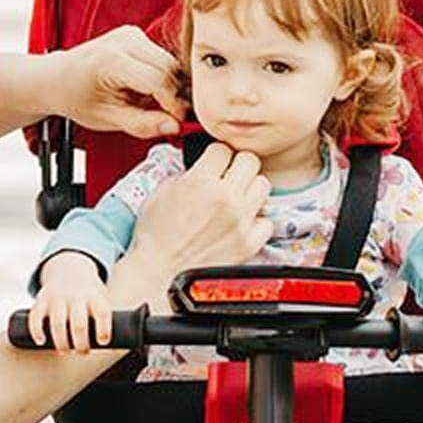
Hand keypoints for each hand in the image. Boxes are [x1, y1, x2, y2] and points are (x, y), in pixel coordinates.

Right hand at [29, 252, 113, 351]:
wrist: (69, 270)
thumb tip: (113, 347)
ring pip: (58, 323)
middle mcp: (75, 297)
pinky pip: (36, 316)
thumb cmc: (88, 295)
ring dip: (62, 342)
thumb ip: (103, 321)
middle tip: (82, 351)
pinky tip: (41, 341)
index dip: (104, 328)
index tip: (103, 341)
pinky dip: (37, 330)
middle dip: (81, 343)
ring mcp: (57, 298)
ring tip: (64, 351)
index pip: (102, 312)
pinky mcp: (41, 300)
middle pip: (79, 323)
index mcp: (94, 297)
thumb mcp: (100, 299)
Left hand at [52, 26, 186, 140]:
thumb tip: (174, 126)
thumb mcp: (107, 118)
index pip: (158, 80)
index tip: (176, 121)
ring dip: (170, 86)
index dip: (173, 104)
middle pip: (169, 68)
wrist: (57, 78)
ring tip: (152, 105)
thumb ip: (142, 124)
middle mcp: (123, 40)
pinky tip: (147, 91)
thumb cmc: (76, 97)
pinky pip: (162, 58)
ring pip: (170, 62)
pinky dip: (163, 77)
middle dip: (175, 95)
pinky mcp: (136, 35)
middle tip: (170, 117)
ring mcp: (130, 34)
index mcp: (112, 60)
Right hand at [127, 143, 272, 288]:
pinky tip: (242, 222)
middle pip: (250, 160)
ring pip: (263, 185)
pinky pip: (267, 221)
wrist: (159, 274)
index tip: (213, 163)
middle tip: (228, 175)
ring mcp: (240, 220)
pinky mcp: (248, 242)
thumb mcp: (161, 192)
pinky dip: (256, 221)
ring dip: (250, 188)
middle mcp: (225, 198)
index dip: (216, 155)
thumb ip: (188, 174)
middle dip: (237, 165)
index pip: (223, 149)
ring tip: (236, 198)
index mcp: (200, 181)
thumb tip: (203, 167)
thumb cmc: (155, 238)